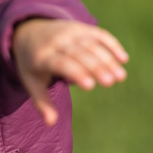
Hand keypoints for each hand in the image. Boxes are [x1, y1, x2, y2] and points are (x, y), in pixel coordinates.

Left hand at [13, 18, 127, 125]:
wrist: (29, 32)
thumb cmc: (33, 64)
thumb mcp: (31, 82)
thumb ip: (42, 102)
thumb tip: (51, 123)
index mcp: (42, 57)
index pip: (61, 64)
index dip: (76, 73)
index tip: (91, 86)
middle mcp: (57, 42)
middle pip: (80, 54)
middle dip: (96, 67)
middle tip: (111, 82)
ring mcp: (70, 32)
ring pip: (92, 45)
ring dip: (108, 59)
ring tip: (120, 77)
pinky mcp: (81, 28)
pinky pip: (99, 35)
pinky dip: (112, 45)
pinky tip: (123, 59)